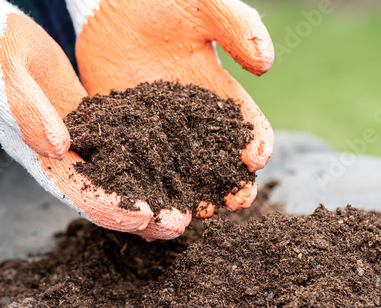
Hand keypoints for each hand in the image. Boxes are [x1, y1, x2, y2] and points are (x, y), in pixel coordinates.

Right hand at [0, 0, 157, 233]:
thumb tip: (59, 147)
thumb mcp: (6, 78)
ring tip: (184, 209)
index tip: (144, 218)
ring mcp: (80, 144)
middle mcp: (62, 158)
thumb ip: (29, 112)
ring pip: (118, 179)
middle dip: (140, 214)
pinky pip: (124, 151)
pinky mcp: (95, 127)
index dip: (110, 207)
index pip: (77, 191)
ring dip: (149, 195)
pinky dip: (147, 165)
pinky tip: (173, 172)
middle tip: (177, 225)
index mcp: (38, 156)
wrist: (2, 38)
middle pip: (103, 196)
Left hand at [66, 0, 274, 239]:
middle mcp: (192, 122)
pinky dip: (141, 185)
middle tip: (231, 202)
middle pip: (217, 161)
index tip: (256, 159)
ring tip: (190, 213)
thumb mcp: (205, 7)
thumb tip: (266, 63)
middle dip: (228, 183)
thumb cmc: (165, 2)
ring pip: (177, 173)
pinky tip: (143, 202)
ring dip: (187, 195)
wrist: (114, 6)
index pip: (247, 127)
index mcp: (219, 96)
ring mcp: (157, 132)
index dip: (257, 143)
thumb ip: (237, 27)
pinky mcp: (124, 134)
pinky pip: (134, 164)